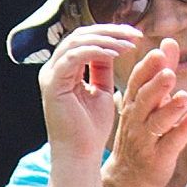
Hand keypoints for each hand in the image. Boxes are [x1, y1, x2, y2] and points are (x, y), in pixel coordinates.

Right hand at [37, 23, 136, 158]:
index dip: (110, 32)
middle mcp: (54, 69)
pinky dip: (97, 50)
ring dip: (107, 39)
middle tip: (136, 34)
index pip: (85, 38)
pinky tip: (117, 53)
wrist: (81, 155)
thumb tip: (114, 45)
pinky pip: (75, 56)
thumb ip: (103, 68)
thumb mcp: (102, 91)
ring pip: (78, 41)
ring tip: (130, 44)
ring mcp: (50, 75)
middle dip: (110, 31)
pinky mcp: (52, 84)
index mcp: (64, 69)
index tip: (136, 35)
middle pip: (81, 34)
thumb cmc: (92, 129)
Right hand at [104, 39, 186, 186]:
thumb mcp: (150, 101)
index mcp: (133, 104)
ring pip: (157, 123)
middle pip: (145, 100)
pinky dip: (184, 130)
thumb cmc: (142, 133)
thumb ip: (162, 71)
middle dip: (157, 86)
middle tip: (169, 73)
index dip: (147, 68)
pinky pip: (171, 143)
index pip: (137, 82)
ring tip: (185, 97)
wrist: (128, 178)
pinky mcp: (159, 158)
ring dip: (171, 109)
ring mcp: (146, 140)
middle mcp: (136, 121)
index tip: (159, 53)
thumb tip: (169, 42)